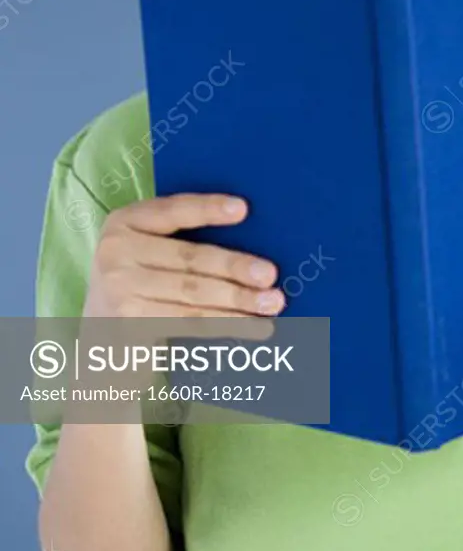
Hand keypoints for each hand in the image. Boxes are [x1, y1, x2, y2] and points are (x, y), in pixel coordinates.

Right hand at [83, 193, 284, 319]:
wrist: (100, 342)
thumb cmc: (139, 287)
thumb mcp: (146, 252)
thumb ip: (180, 240)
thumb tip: (251, 237)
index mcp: (124, 222)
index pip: (173, 210)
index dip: (208, 208)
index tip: (243, 209)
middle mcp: (115, 252)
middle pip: (190, 258)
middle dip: (236, 267)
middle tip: (270, 275)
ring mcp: (119, 290)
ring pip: (193, 294)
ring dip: (239, 300)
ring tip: (273, 303)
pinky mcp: (129, 325)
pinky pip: (189, 321)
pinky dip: (227, 324)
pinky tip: (254, 328)